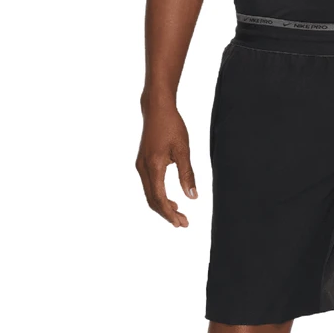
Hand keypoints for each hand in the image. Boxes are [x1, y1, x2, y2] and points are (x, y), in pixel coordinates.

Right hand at [135, 103, 196, 226]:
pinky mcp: (142, 163)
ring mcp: (141, 166)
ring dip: (163, 207)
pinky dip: (159, 197)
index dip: (170, 213)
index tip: (181, 223)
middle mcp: (143, 168)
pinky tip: (172, 202)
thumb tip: (192, 197)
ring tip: (179, 216)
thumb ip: (187, 175)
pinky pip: (149, 187)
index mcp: (153, 166)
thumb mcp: (183, 150)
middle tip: (183, 224)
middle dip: (167, 214)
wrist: (156, 108)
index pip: (159, 198)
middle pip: (152, 200)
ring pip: (150, 195)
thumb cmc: (172, 126)